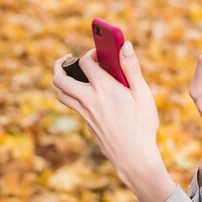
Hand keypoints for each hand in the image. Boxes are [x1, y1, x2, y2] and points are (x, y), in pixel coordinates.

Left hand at [52, 42, 174, 201]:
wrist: (134, 156)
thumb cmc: (142, 124)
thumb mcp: (142, 93)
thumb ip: (131, 67)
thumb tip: (125, 45)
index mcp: (103, 88)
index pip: (85, 62)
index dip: (91, 53)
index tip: (100, 52)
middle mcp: (88, 99)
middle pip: (59, 78)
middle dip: (60, 64)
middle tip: (68, 58)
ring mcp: (85, 113)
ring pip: (61, 93)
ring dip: (63, 81)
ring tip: (73, 75)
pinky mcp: (87, 124)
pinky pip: (73, 105)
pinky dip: (74, 96)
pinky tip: (90, 96)